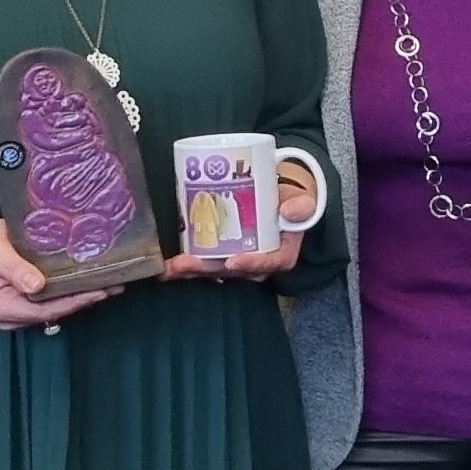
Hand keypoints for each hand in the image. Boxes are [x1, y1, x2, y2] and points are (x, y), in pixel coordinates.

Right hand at [0, 217, 115, 329]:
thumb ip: (13, 268)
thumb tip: (37, 286)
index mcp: (0, 308)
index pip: (42, 310)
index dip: (71, 303)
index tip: (96, 292)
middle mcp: (12, 315)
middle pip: (54, 311)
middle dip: (84, 300)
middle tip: (114, 286)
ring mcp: (22, 310)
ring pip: (58, 307)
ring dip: (84, 296)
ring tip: (113, 284)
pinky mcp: (31, 301)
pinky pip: (57, 299)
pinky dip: (75, 291)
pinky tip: (96, 282)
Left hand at [160, 168, 319, 284]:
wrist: (281, 198)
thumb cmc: (293, 201)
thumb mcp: (304, 201)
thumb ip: (302, 205)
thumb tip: (290, 210)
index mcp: (281, 254)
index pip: (268, 264)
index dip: (251, 264)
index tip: (233, 262)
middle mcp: (257, 263)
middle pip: (232, 271)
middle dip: (206, 270)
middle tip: (184, 265)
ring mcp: (237, 259)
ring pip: (214, 269)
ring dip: (190, 270)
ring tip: (169, 267)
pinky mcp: (222, 253)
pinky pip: (204, 261)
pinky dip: (185, 263)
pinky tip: (166, 264)